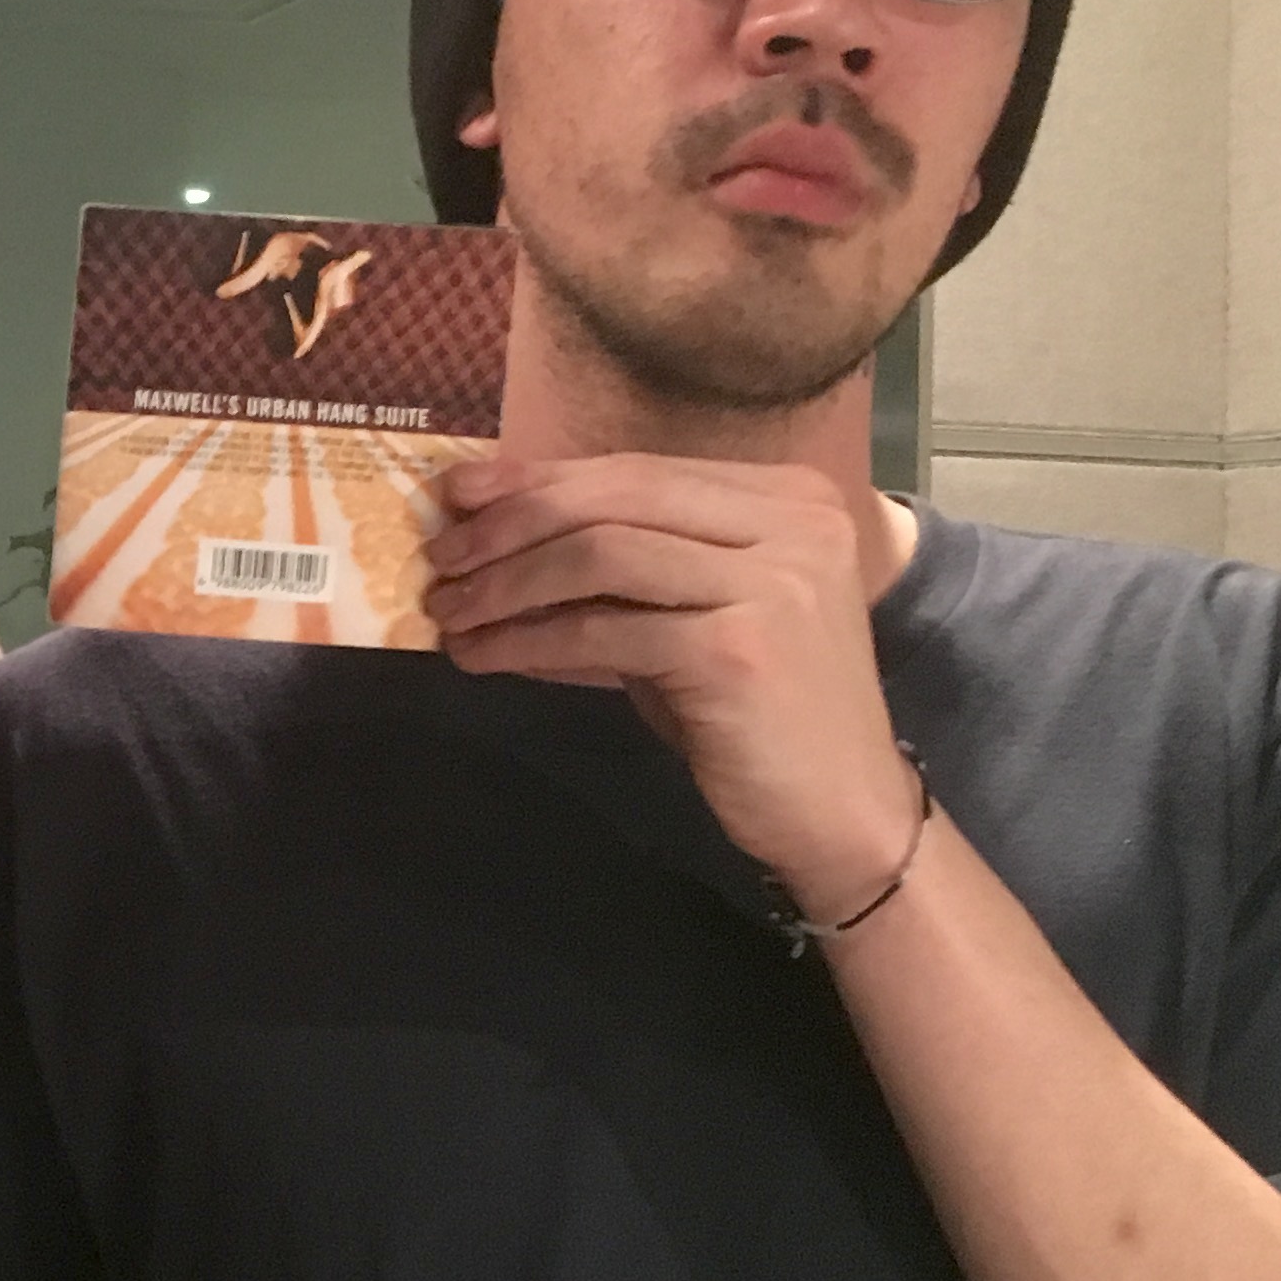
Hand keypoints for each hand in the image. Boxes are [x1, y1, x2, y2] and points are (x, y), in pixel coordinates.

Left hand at [426, 452, 918, 915]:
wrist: (841, 811)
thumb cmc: (756, 712)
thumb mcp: (691, 614)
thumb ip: (626, 562)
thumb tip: (497, 530)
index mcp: (786, 496)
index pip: (634, 469)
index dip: (536, 477)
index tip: (458, 493)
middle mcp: (792, 522)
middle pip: (613, 497)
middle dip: (510, 523)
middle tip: (439, 554)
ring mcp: (773, 583)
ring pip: (599, 555)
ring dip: (506, 583)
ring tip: (448, 612)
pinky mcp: (737, 650)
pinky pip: (602, 630)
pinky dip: (527, 640)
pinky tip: (483, 657)